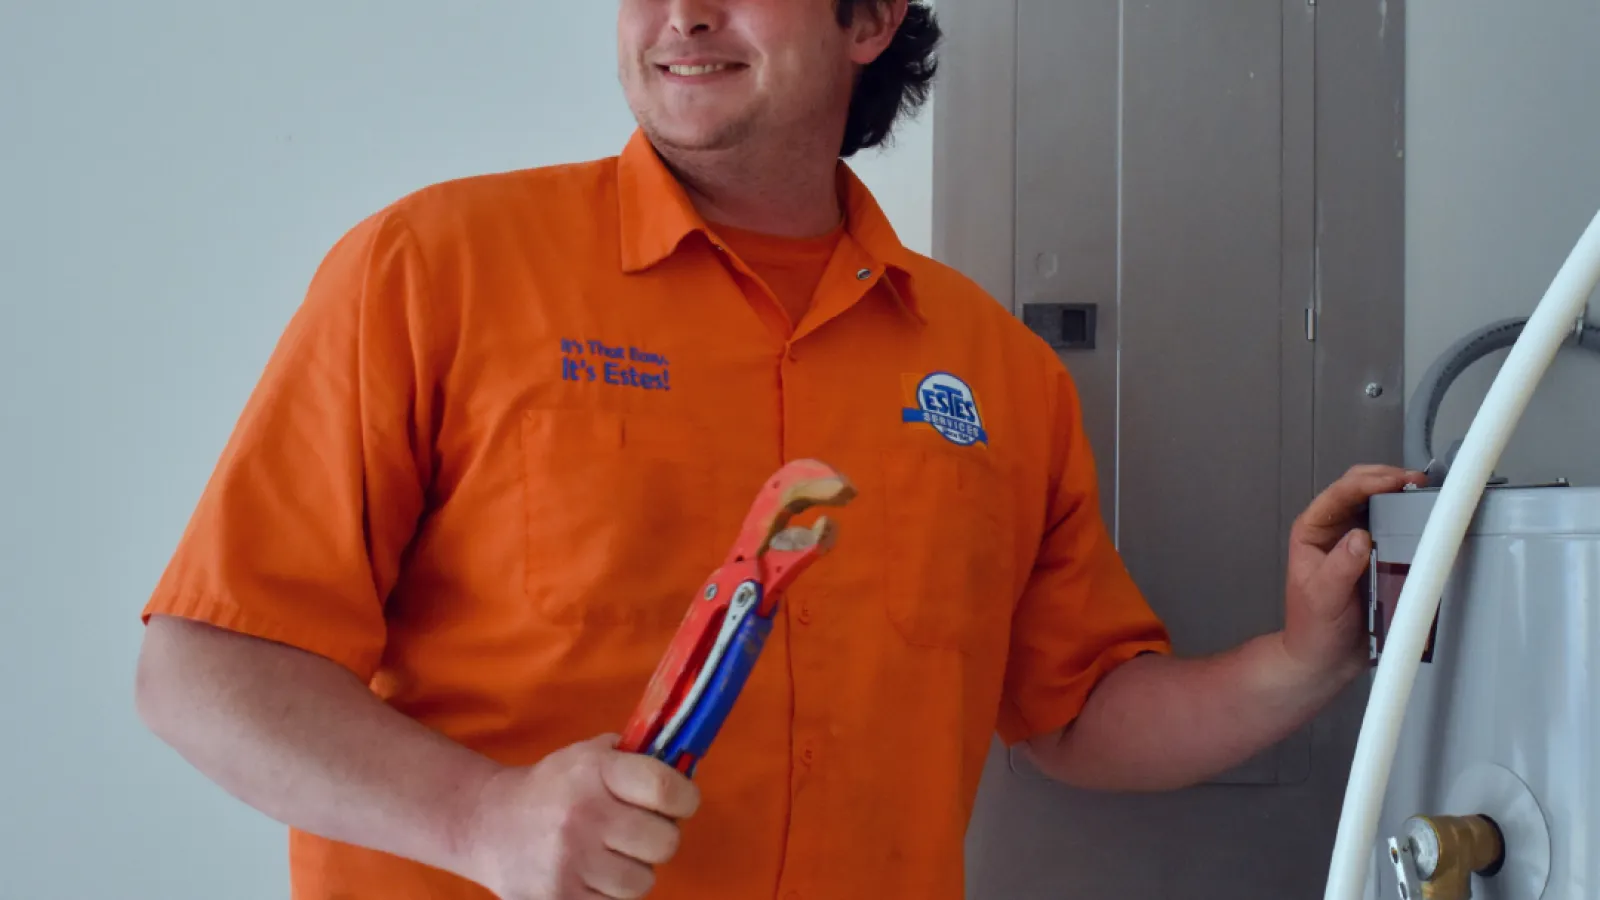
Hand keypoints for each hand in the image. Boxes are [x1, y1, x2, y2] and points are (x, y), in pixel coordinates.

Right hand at [459, 734, 699, 899]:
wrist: (490, 824)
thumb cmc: (554, 787)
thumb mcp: (588, 755)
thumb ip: (636, 757)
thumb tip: (686, 766)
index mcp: (594, 772)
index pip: (665, 788)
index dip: (685, 798)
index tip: (681, 802)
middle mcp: (583, 815)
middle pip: (664, 842)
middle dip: (659, 837)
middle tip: (640, 831)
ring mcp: (570, 861)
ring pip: (643, 881)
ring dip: (635, 870)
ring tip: (612, 854)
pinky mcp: (560, 898)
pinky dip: (611, 893)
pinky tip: (594, 874)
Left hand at [1282, 465, 1427, 684]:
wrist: (1325, 660)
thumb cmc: (1313, 629)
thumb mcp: (1324, 598)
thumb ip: (1340, 568)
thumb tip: (1360, 537)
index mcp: (1312, 531)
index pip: (1339, 494)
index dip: (1367, 482)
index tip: (1396, 481)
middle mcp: (1333, 530)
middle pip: (1360, 491)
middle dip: (1388, 480)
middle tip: (1418, 483)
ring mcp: (1356, 542)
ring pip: (1380, 506)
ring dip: (1401, 497)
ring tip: (1426, 495)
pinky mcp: (1376, 557)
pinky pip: (1395, 531)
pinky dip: (1409, 522)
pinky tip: (1426, 520)